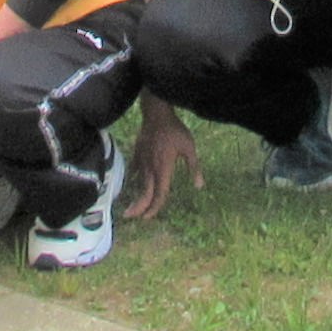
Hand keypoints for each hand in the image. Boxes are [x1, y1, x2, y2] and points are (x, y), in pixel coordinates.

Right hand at [125, 106, 201, 220]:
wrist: (156, 113)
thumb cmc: (175, 130)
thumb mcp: (189, 148)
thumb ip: (194, 167)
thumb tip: (199, 186)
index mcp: (163, 169)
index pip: (159, 193)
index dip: (155, 207)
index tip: (149, 217)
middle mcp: (150, 168)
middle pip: (145, 192)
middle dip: (139, 207)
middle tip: (133, 217)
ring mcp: (142, 161)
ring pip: (139, 183)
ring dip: (136, 196)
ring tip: (132, 207)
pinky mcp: (138, 154)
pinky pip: (136, 170)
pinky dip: (135, 179)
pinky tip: (134, 182)